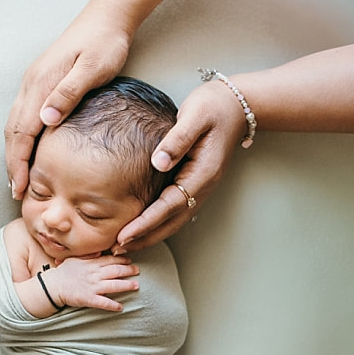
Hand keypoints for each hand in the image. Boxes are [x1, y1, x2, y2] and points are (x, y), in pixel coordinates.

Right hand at [5, 8, 131, 200]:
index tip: (20, 187)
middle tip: (17, 191)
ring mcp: (33, 82)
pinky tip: (29, 150)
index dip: (19, 163)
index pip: (22, 133)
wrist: (107, 16)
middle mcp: (31, 84)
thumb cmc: (105, 43)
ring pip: (15, 125)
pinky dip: (22, 139)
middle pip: (12, 132)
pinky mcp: (40, 81)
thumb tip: (45, 119)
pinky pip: (23, 116)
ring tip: (18, 178)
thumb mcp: (93, 68)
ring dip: (14, 153)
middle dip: (12, 164)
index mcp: (41, 84)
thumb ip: (69, 93)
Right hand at [43, 255, 138, 311]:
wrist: (52, 286)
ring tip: (136, 286)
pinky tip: (120, 307)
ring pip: (113, 285)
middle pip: (115, 271)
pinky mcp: (89, 299)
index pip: (110, 260)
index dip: (122, 260)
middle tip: (137, 271)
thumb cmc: (63, 272)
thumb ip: (88, 255)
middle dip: (128, 270)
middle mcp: (94, 274)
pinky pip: (103, 302)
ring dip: (126, 285)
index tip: (129, 260)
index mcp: (91, 264)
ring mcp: (92, 287)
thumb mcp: (74, 259)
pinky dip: (113, 305)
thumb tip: (99, 251)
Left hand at [117, 80, 247, 248]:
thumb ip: (177, 139)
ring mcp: (200, 187)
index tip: (124, 235)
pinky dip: (157, 224)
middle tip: (116, 249)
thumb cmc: (214, 106)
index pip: (169, 205)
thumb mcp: (195, 115)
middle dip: (144, 238)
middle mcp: (203, 186)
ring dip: (150, 235)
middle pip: (172, 222)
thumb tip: (158, 163)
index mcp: (202, 173)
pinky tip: (141, 228)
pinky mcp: (195, 183)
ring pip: (174, 220)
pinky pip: (175, 211)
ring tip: (124, 245)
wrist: (237, 104)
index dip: (146, 222)